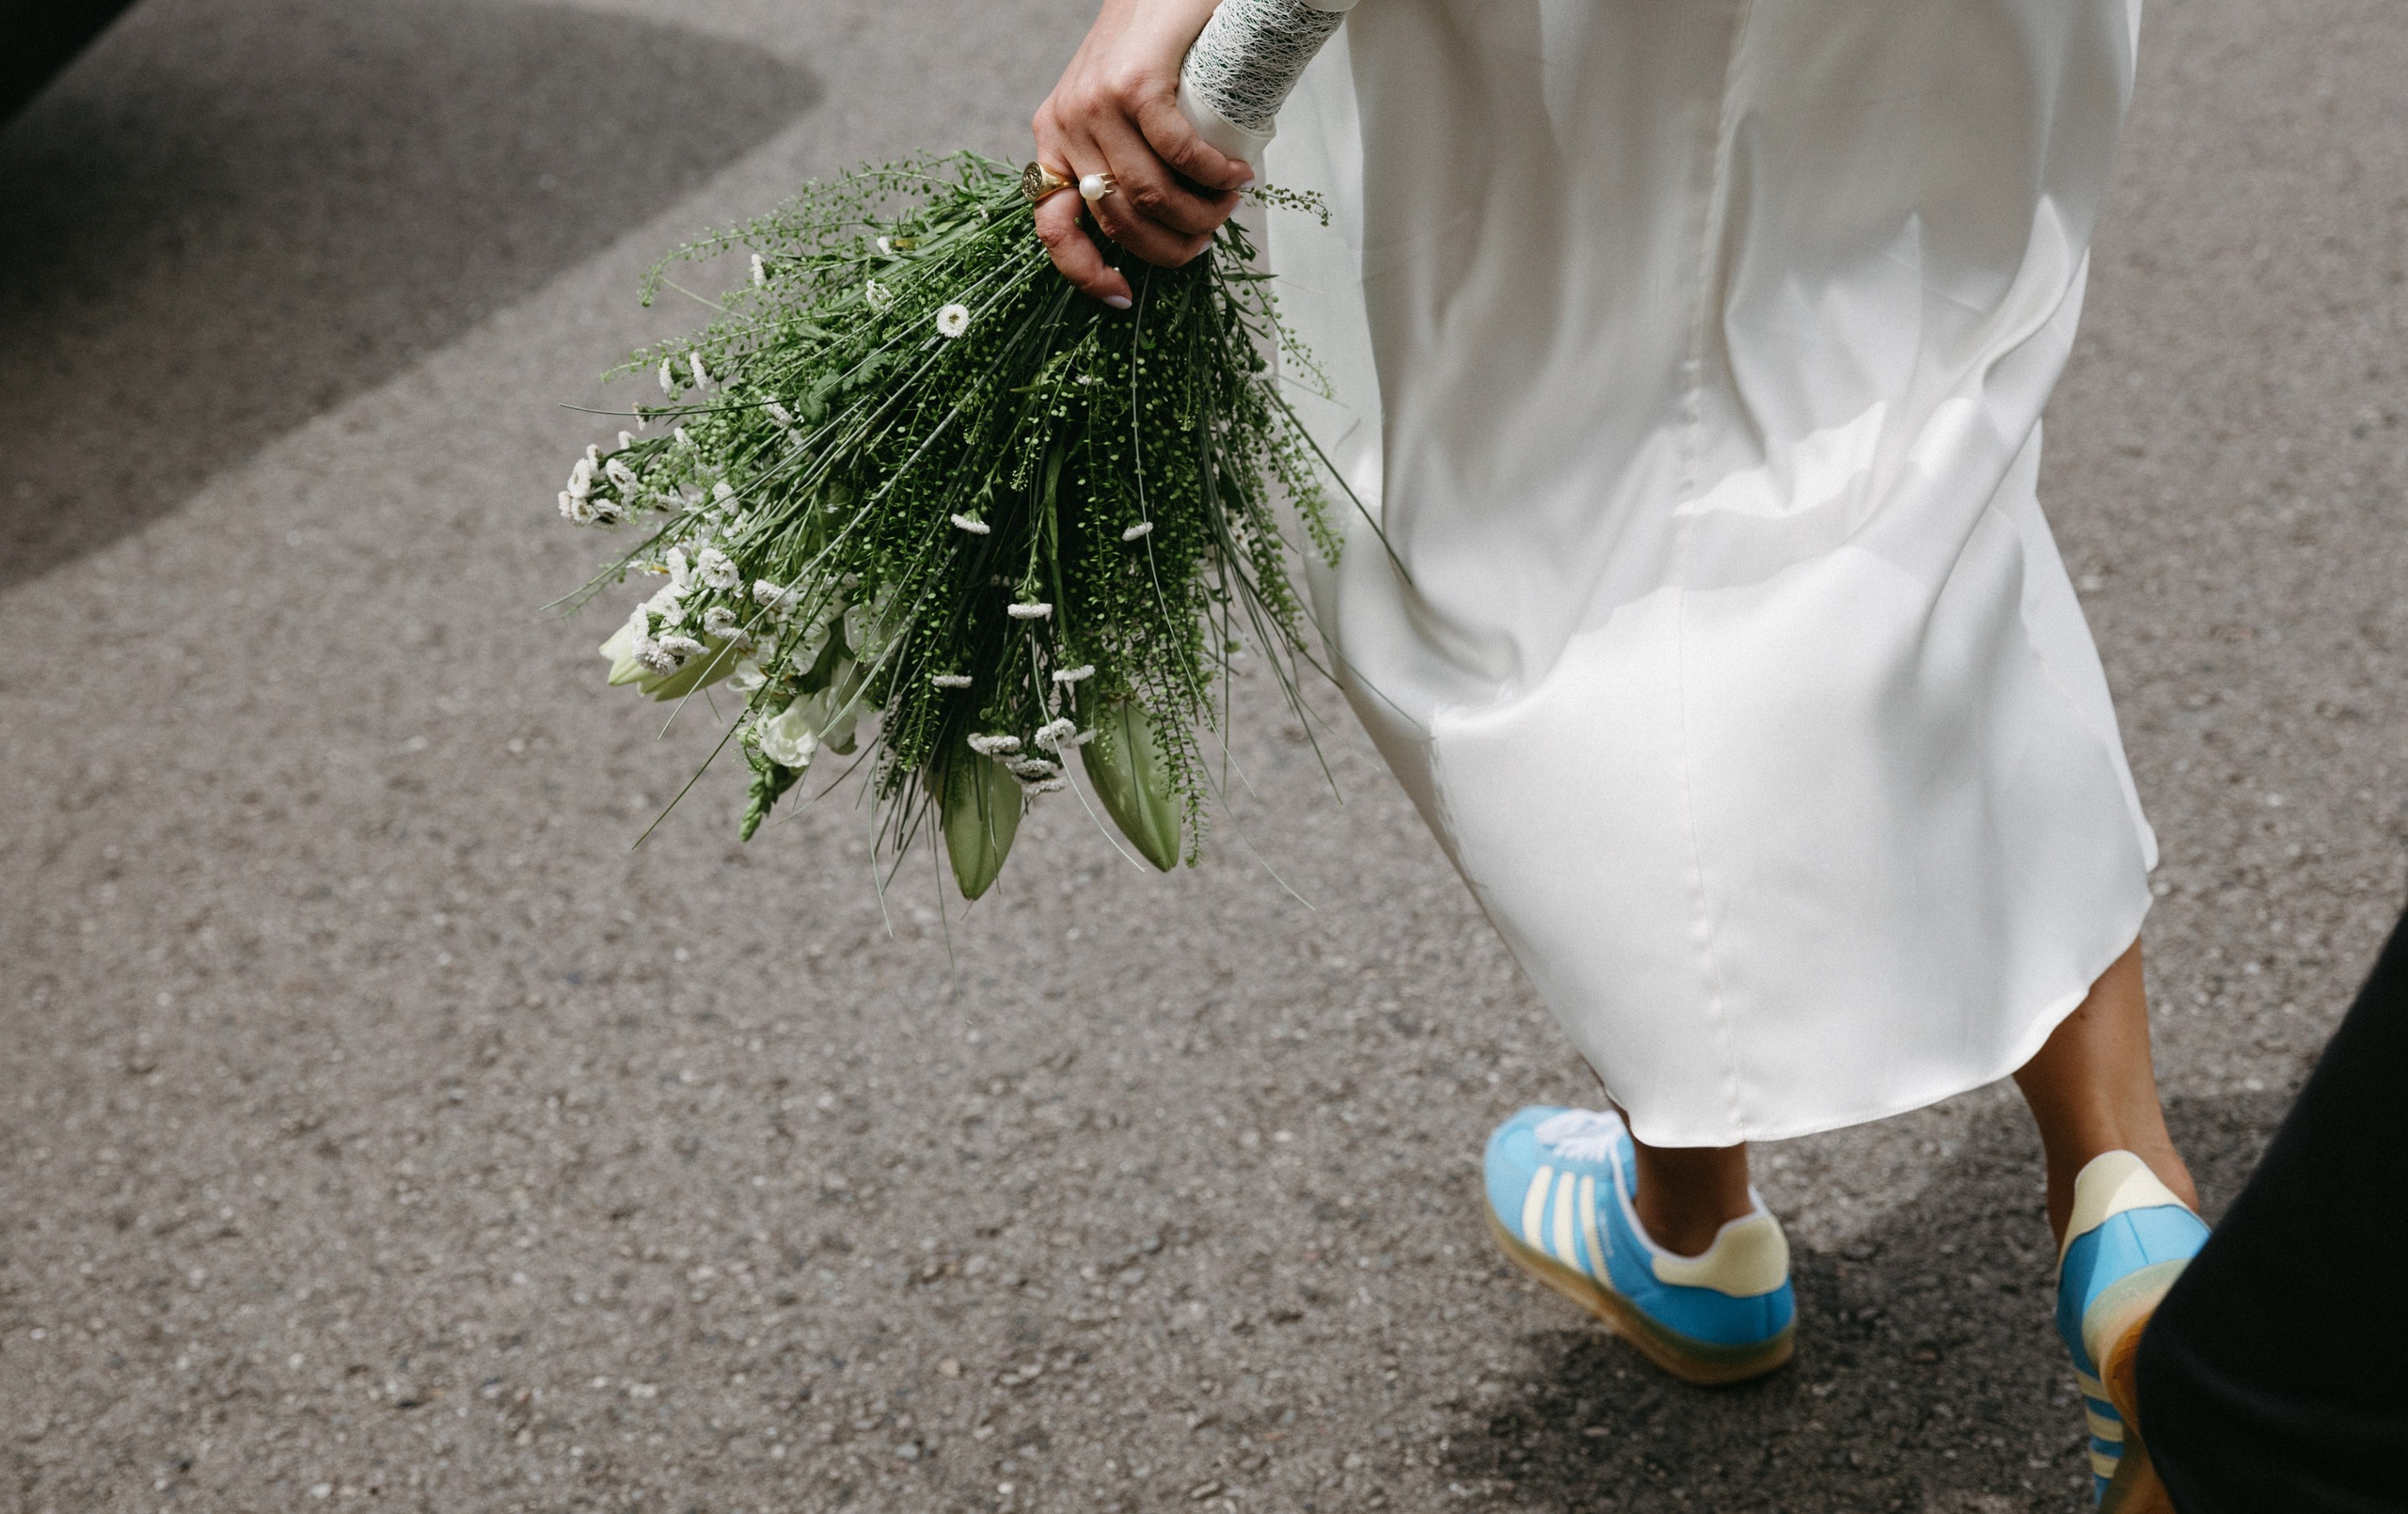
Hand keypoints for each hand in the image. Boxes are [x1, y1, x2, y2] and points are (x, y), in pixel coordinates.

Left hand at [1032, 0, 1252, 306]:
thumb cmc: (1150, 48)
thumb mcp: (1117, 109)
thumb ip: (1120, 156)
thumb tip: (1156, 225)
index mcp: (1053, 139)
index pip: (1052, 225)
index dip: (1084, 272)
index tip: (1123, 297)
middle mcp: (1065, 124)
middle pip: (1117, 220)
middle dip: (1170, 247)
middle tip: (1206, 240)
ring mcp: (1095, 105)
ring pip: (1149, 195)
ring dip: (1199, 215)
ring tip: (1229, 205)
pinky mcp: (1133, 85)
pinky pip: (1177, 155)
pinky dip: (1214, 175)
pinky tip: (1238, 176)